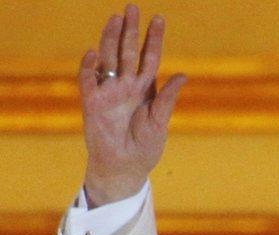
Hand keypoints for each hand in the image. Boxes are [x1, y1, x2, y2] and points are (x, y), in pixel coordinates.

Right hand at [80, 4, 185, 207]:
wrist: (125, 168)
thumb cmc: (146, 147)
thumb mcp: (160, 122)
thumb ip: (168, 99)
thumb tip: (182, 75)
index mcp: (146, 89)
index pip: (150, 57)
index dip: (153, 39)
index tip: (159, 18)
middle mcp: (127, 86)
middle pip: (128, 52)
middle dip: (131, 30)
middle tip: (133, 8)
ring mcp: (109, 93)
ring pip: (109, 59)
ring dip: (111, 39)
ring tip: (116, 18)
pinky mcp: (92, 103)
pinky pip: (89, 80)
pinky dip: (90, 67)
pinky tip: (95, 53)